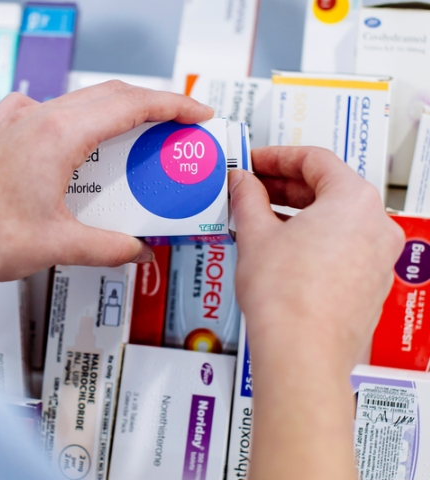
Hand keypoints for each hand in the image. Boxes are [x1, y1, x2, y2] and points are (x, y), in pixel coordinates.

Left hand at [0, 82, 213, 289]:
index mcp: (57, 137)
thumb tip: (139, 251)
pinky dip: (81, 120)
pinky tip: (82, 141)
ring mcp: (17, 121)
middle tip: (179, 128)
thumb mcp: (57, 245)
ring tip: (141, 140)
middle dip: (153, 107)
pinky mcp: (4, 131)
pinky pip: (52, 112)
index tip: (197, 113)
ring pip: (83, 102)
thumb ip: (109, 248)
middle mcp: (37, 119)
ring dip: (119, 115)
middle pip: (112, 96)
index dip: (172, 105)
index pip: (131, 105)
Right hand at [229, 146, 403, 479]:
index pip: (314, 160)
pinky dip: (310, 238)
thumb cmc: (287, 298)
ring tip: (259, 218)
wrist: (301, 354)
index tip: (255, 162)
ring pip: (332, 219)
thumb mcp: (256, 234)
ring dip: (295, 213)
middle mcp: (376, 225)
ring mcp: (377, 258)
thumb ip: (247, 197)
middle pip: (325, 189)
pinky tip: (280, 247)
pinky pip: (339, 246)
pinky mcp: (368, 284)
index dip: (276, 157)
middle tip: (251, 188)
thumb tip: (241, 183)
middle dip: (283, 186)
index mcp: (354, 200)